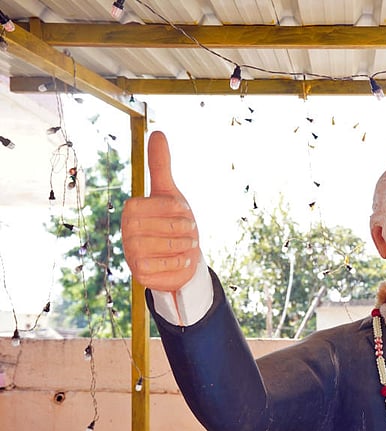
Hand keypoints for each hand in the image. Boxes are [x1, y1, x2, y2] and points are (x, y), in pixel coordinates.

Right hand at [122, 131, 199, 291]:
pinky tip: (180, 259)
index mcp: (131, 210)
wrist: (181, 258)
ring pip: (162, 247)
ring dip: (183, 245)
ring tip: (185, 245)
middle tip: (189, 231)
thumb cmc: (174, 222)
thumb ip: (161, 166)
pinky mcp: (140, 274)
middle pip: (159, 227)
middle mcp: (126, 231)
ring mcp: (131, 254)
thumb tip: (157, 132)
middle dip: (181, 228)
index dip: (174, 209)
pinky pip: (162, 266)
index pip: (152, 205)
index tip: (184, 213)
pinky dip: (179, 262)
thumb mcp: (170, 193)